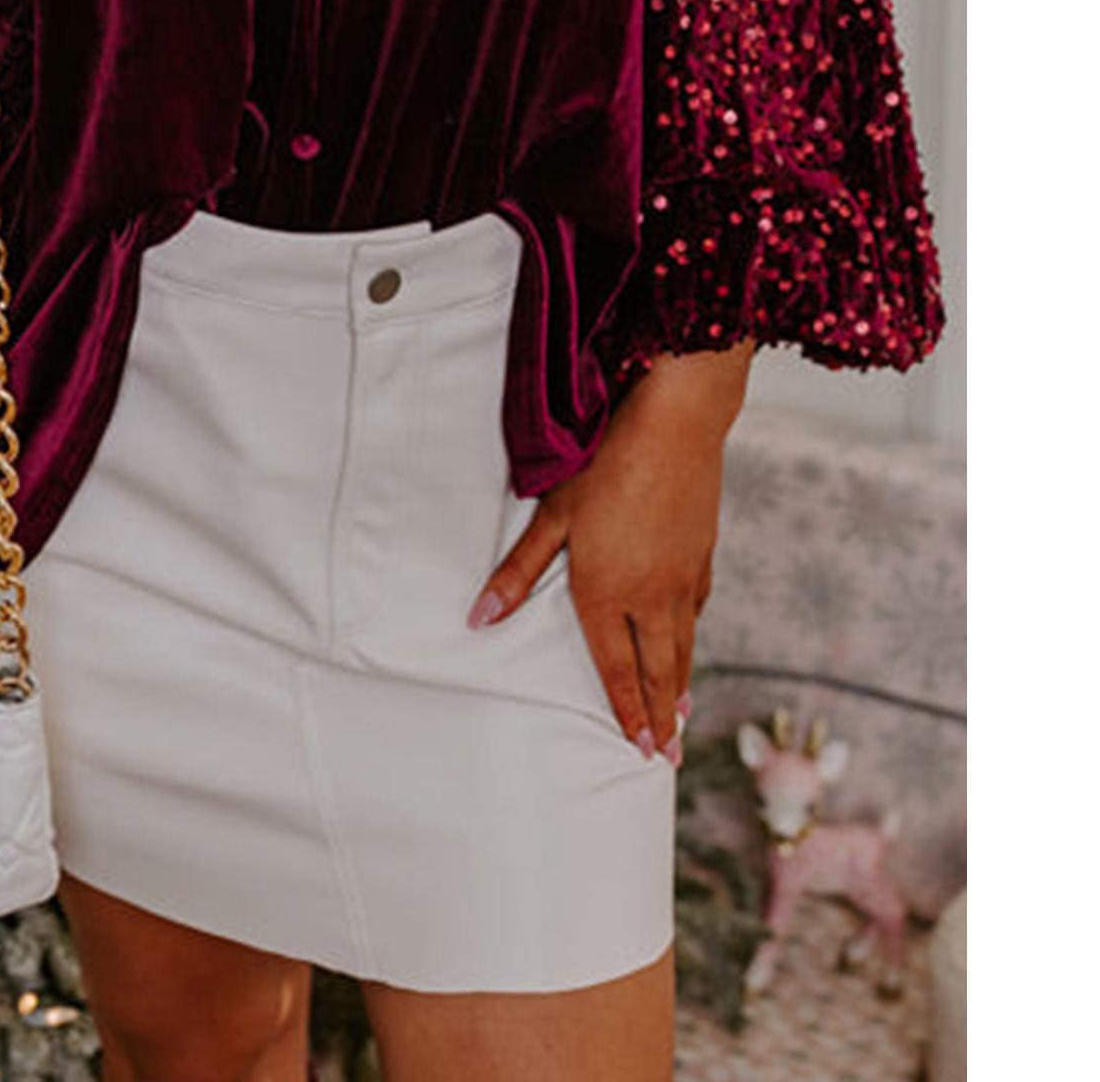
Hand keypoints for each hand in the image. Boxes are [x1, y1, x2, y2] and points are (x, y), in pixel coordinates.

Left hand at [467, 340, 753, 764]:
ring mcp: (683, 576)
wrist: (676, 425)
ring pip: (683, 643)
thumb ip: (518, 572)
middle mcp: (651, 595)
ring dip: (681, 685)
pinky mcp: (703, 553)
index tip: (636, 746)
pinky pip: (696, 609)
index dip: (625, 709)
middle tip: (667, 757)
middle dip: (661, 716)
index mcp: (607, 591)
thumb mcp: (553, 515)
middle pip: (658, 667)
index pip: (616, 666)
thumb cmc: (605, 463)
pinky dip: (692, 637)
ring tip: (681, 717)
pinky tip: (688, 639)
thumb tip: (478, 618)